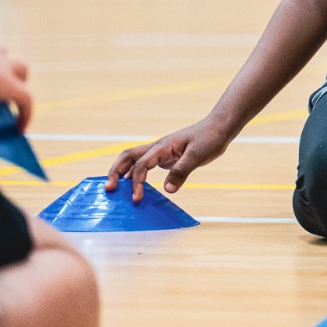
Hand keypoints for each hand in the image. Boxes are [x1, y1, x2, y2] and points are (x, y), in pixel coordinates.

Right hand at [105, 117, 231, 201]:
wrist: (218, 128)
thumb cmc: (209, 139)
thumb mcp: (198, 156)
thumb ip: (182, 171)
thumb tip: (168, 190)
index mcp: (162, 147)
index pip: (141, 164)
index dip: (136, 182)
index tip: (136, 198)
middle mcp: (157, 148)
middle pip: (128, 156)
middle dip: (116, 171)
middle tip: (108, 189)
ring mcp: (160, 152)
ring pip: (134, 159)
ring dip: (122, 171)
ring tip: (113, 188)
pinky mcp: (166, 157)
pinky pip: (145, 165)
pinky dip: (135, 174)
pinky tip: (134, 186)